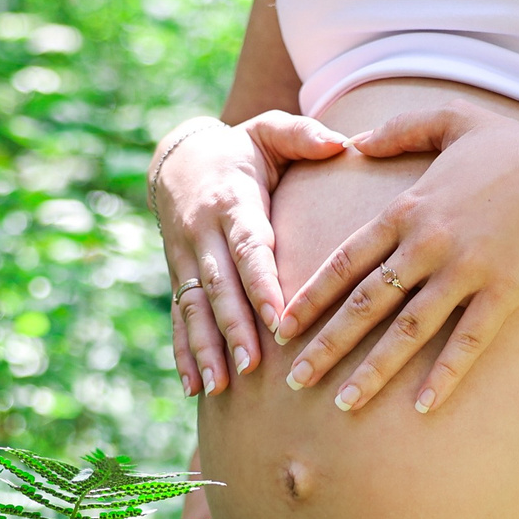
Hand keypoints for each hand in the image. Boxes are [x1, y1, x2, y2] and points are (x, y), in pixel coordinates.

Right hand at [155, 112, 351, 396]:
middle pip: (219, 286)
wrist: (179, 159)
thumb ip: (302, 135)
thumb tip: (340, 142)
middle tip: (252, 366)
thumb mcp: (268, 130)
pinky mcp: (177, 277)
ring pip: (194, 308)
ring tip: (219, 386)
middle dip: (234, 328)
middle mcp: (203, 234)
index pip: (248, 247)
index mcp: (232, 201)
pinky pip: (179, 319)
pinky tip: (194, 388)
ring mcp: (185, 259)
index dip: (261, 283)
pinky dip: (184, 354)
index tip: (279, 318)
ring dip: (206, 348)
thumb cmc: (241, 149)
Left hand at [275, 105, 518, 414]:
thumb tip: (354, 140)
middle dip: (327, 345)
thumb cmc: (514, 147)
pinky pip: (467, 341)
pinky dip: (444, 375)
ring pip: (407, 330)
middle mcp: (427, 244)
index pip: (345, 260)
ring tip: (344, 404)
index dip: (312, 296)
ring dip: (372, 370)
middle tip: (295, 380)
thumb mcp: (451, 120)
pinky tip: (422, 407)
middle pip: (366, 303)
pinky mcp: (501, 292)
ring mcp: (464, 270)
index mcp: (408, 209)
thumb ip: (400, 128)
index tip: (284, 326)